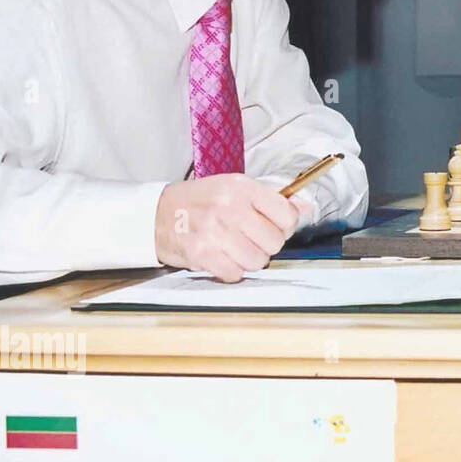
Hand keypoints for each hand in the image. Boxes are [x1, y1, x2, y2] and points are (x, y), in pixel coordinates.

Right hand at [154, 175, 301, 281]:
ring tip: (234, 248)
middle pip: (275, 241)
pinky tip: (222, 258)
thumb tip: (305, 208)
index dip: (285, 226)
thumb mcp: (234, 189)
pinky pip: (235, 274)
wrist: (156, 214)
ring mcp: (215, 232)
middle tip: (250, 239)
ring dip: (249, 260)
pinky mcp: (202, 254)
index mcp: (242, 188)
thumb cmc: (200, 202)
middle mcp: (230, 208)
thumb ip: (271, 200)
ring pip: (258, 261)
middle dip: (266, 245)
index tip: (274, 226)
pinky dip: (231, 271)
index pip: (287, 215)